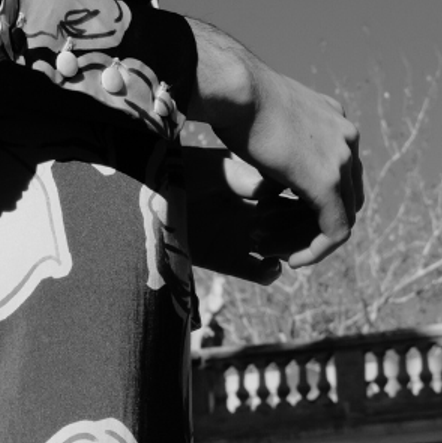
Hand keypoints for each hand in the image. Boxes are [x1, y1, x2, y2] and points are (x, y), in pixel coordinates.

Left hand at [182, 148, 323, 281]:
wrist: (139, 200)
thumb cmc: (172, 173)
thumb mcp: (208, 169)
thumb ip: (241, 176)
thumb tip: (277, 187)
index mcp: (253, 182)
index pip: (294, 194)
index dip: (302, 201)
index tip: (295, 202)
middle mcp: (253, 209)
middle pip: (295, 223)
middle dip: (298, 229)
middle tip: (281, 228)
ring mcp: (242, 235)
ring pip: (283, 247)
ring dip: (286, 250)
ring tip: (267, 245)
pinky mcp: (228, 260)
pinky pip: (260, 272)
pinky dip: (270, 273)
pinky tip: (268, 265)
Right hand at [187, 23, 363, 267]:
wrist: (235, 87)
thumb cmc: (234, 95)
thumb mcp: (264, 114)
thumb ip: (276, 135)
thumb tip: (265, 154)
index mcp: (333, 118)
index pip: (339, 168)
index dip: (317, 195)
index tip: (287, 211)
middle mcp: (346, 136)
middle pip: (348, 192)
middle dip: (320, 220)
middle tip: (290, 239)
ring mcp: (342, 158)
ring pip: (344, 213)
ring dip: (316, 237)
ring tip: (289, 254)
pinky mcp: (327, 182)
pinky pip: (336, 229)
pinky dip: (319, 249)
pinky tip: (295, 260)